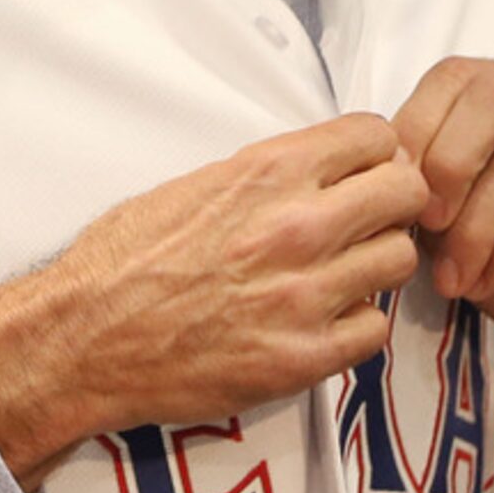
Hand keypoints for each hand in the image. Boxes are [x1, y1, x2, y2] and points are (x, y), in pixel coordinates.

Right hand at [0, 114, 426, 487]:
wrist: (85, 338)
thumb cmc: (124, 259)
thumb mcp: (193, 185)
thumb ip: (267, 175)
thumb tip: (326, 170)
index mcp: (266, 172)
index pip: (376, 135)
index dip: (377, 152)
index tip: (365, 170)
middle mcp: (296, 227)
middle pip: (408, 194)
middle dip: (394, 202)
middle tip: (366, 221)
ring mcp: (305, 295)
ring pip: (399, 261)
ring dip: (374, 264)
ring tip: (339, 274)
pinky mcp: (303, 357)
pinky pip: (374, 329)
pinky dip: (354, 323)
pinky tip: (321, 319)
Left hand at [390, 58, 493, 381]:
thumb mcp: (460, 211)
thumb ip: (430, 178)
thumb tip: (388, 170)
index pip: (456, 75)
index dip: (413, 128)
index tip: (389, 188)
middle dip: (446, 164)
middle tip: (423, 224)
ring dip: (474, 227)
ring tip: (452, 274)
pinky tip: (487, 282)